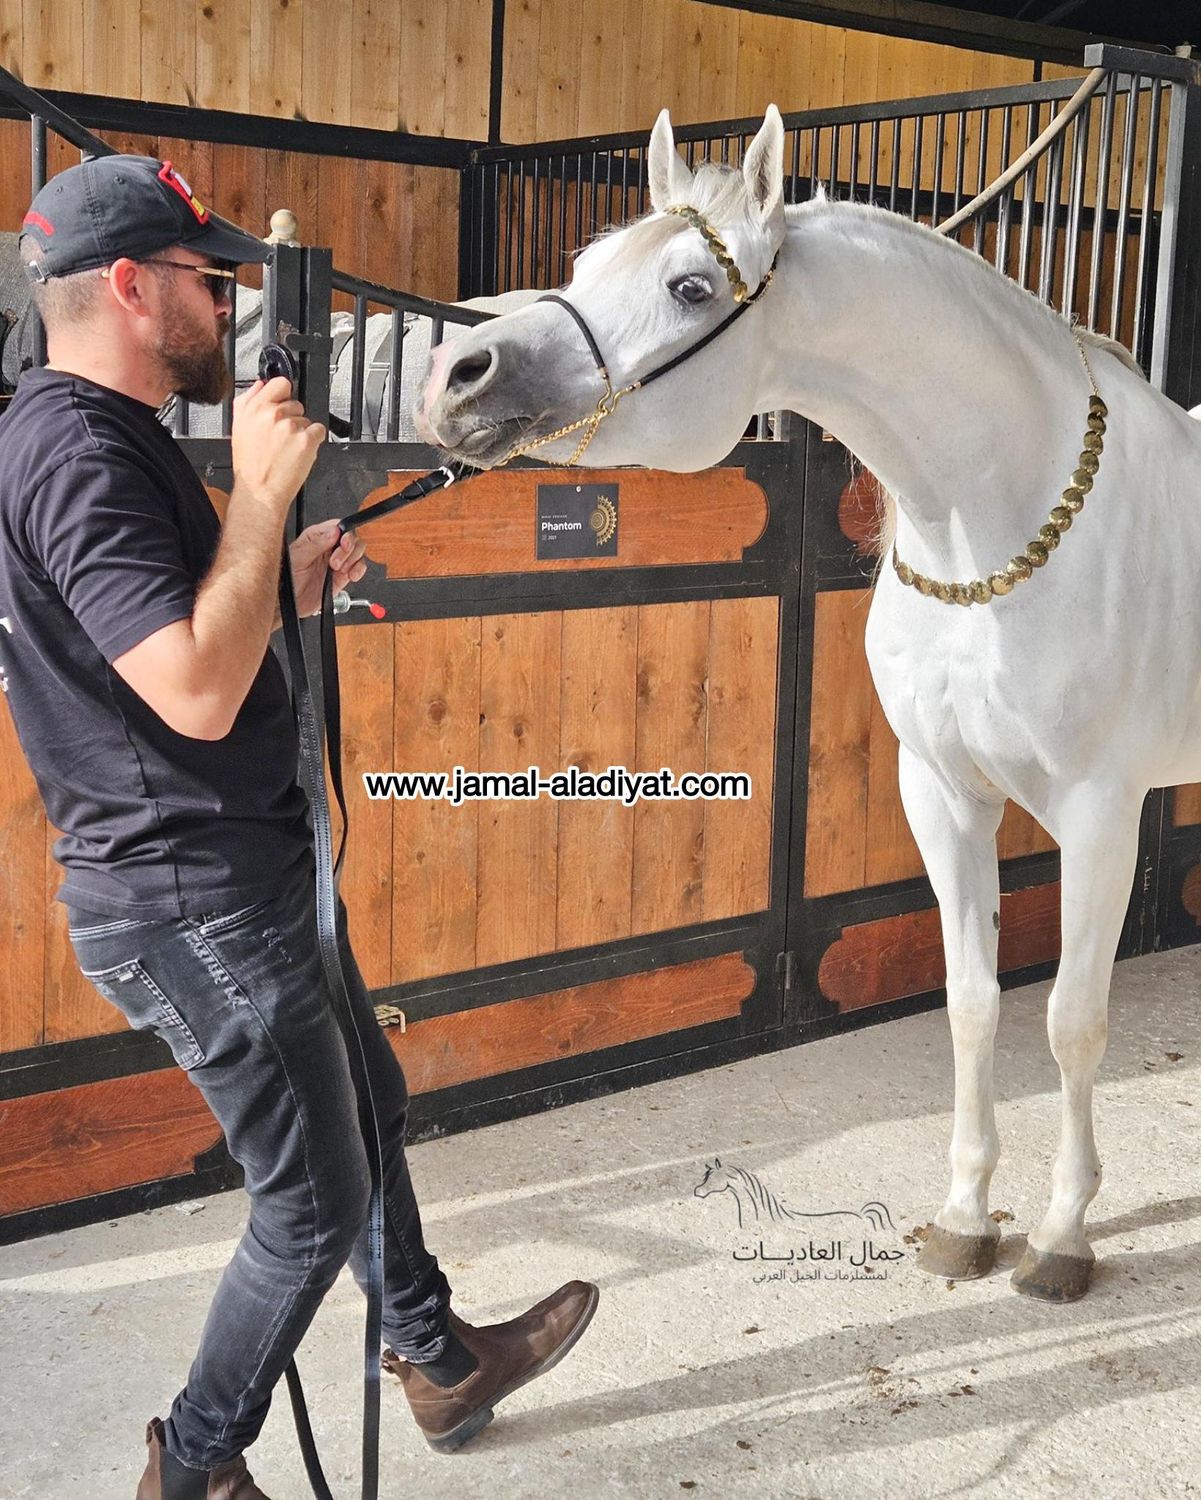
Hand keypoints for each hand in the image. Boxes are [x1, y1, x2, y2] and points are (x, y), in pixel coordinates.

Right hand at [231, 377, 324, 513]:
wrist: (259, 491)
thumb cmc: (250, 466)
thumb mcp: (239, 428)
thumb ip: (247, 401)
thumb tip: (259, 385)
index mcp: (254, 408)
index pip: (280, 383)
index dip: (283, 395)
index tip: (282, 405)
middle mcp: (271, 414)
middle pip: (296, 404)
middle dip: (291, 418)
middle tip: (281, 438)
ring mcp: (289, 426)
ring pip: (306, 420)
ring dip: (301, 432)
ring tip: (287, 449)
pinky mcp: (306, 440)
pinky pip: (319, 431)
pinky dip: (313, 441)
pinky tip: (299, 452)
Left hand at [288, 521, 367, 617]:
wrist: (288, 604)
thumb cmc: (286, 579)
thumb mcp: (297, 557)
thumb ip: (316, 543)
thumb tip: (333, 532)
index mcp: (316, 537)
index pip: (338, 526)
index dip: (345, 534)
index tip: (343, 544)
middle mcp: (328, 547)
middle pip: (352, 538)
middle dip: (349, 550)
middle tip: (335, 562)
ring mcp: (337, 561)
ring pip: (357, 552)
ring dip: (353, 561)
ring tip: (339, 570)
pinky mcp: (342, 576)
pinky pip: (359, 568)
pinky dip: (359, 571)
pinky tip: (350, 575)